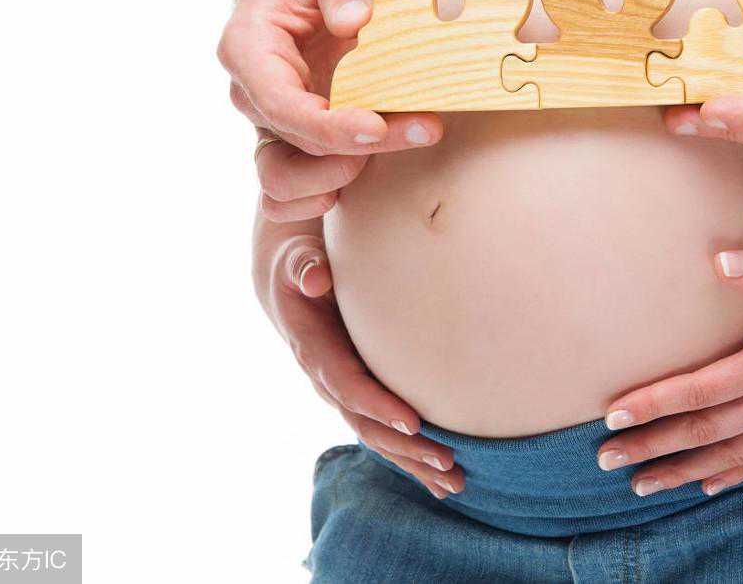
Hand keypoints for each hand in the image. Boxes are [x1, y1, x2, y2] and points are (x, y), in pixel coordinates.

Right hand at [219, 0, 441, 158]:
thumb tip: (355, 21)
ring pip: (298, 172)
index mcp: (247, 50)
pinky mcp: (298, 133)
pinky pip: (307, 175)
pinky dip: (341, 177)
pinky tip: (385, 158)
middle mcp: (251, 93)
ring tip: (412, 136)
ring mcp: (272, 119)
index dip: (329, 125)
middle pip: (301, 141)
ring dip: (350, 170)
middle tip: (425, 127)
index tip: (377, 128)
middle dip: (362, 144)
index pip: (281, 103)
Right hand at [254, 217, 463, 498]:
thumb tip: (315, 278)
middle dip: (405, 446)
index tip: (413, 421)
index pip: (347, 384)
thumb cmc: (301, 262)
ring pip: (376, 437)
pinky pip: (383, 433)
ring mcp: (342, 392)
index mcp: (313, 348)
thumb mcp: (297, 259)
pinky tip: (441, 481)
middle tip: (447, 461)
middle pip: (366, 423)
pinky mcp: (358, 395)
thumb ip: (306, 267)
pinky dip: (411, 458)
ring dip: (413, 462)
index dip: (378, 405)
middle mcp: (326, 379)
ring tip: (454, 482)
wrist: (288, 283)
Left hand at [597, 244, 742, 496]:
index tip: (612, 414)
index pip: (701, 389)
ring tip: (640, 485)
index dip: (654, 402)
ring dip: (682, 470)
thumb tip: (713, 261)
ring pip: (731, 454)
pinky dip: (733, 472)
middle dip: (651, 446)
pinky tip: (708, 484)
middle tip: (603, 459)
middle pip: (705, 431)